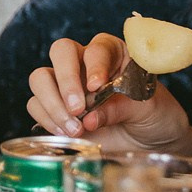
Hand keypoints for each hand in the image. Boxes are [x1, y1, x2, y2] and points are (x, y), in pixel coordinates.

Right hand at [26, 33, 191, 151]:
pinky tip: (67, 133)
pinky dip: (47, 120)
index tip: (97, 86)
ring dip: (52, 103)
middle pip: (61, 52)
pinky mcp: (54, 108)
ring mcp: (66, 85)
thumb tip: (90, 118)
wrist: (151, 143)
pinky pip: (36, 105)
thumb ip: (121, 108)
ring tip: (75, 128)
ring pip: (41, 78)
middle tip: (77, 108)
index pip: (97, 48)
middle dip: (66, 80)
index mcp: (114, 53)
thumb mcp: (148, 110)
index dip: (94, 65)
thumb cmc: (155, 117)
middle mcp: (86, 64)